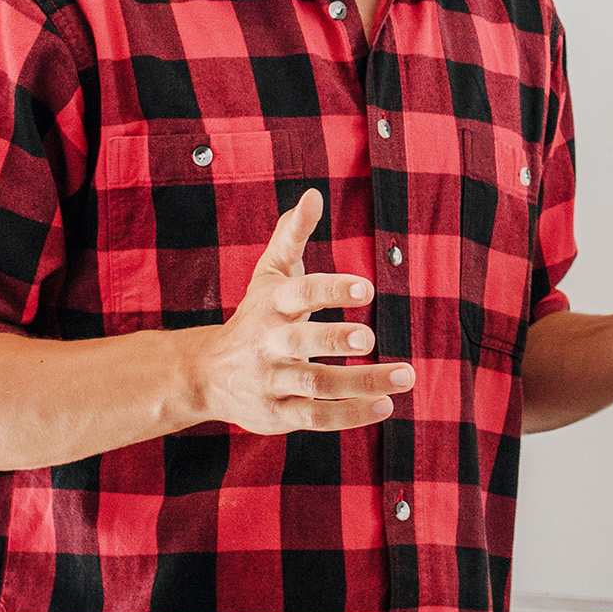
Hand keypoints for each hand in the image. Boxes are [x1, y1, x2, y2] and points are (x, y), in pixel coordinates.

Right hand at [191, 189, 407, 435]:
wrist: (205, 374)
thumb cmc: (254, 316)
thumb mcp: (269, 275)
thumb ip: (292, 236)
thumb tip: (313, 194)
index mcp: (271, 305)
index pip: (301, 294)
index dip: (332, 290)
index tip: (367, 289)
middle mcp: (268, 344)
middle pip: (302, 343)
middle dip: (334, 341)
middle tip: (371, 338)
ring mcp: (272, 381)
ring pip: (317, 384)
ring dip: (363, 383)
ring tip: (406, 376)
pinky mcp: (277, 414)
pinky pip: (316, 418)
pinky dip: (350, 415)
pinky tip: (385, 406)